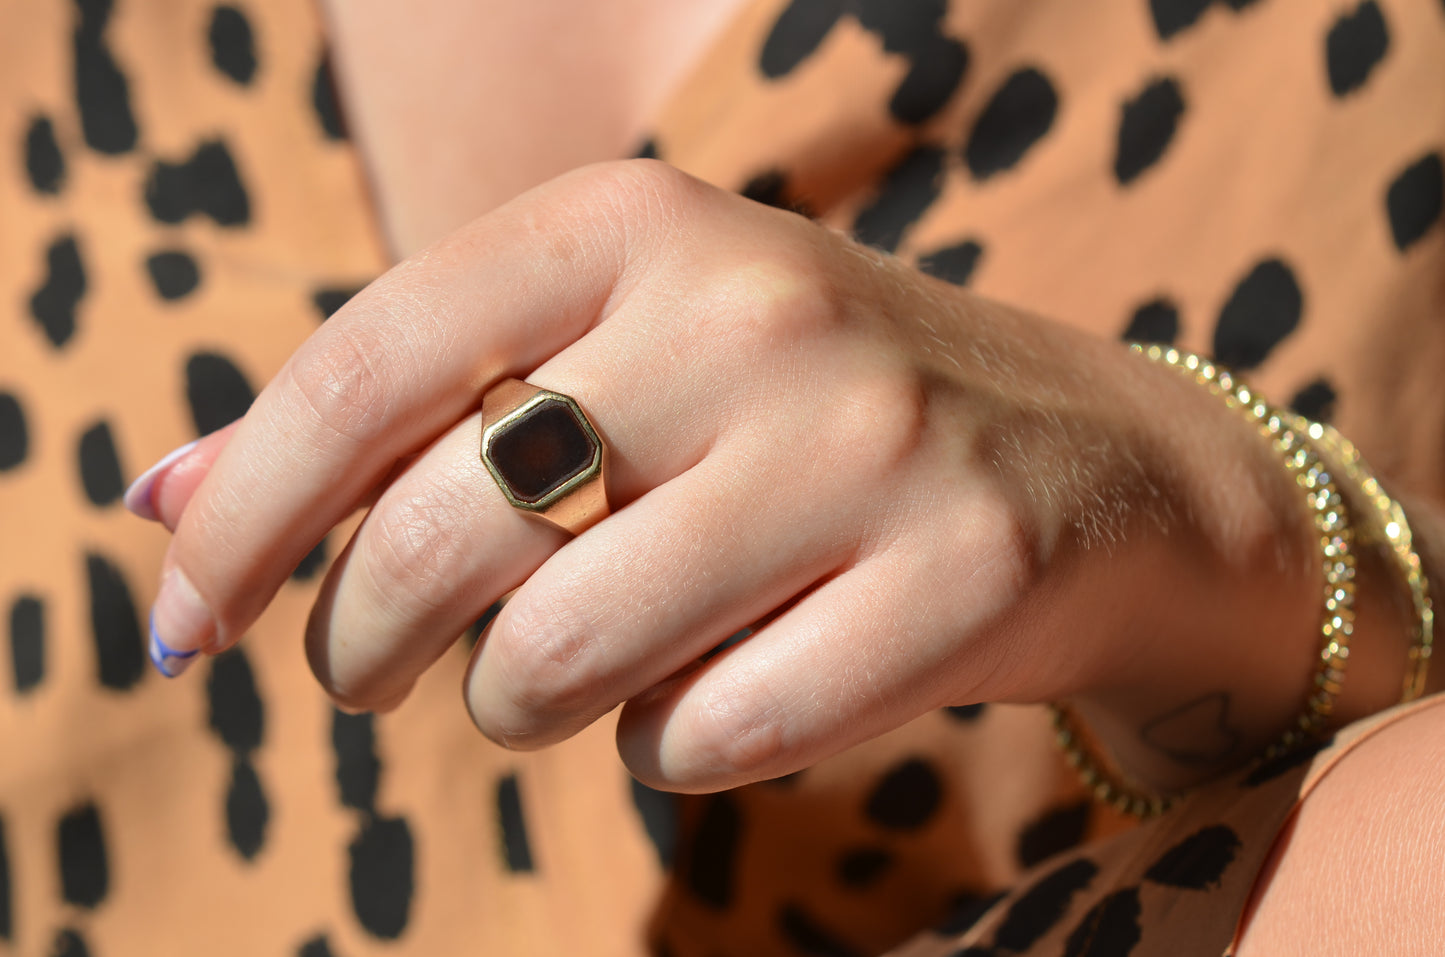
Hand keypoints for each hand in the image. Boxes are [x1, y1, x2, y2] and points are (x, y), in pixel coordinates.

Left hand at [141, 160, 1368, 792]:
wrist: (1096, 465)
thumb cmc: (798, 415)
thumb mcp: (608, 362)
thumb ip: (394, 422)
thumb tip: (153, 498)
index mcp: (638, 223)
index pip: (369, 365)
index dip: (243, 513)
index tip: (182, 623)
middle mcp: (751, 311)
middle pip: (444, 536)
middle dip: (366, 642)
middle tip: (376, 672)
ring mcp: (866, 445)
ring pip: (560, 659)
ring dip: (529, 700)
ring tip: (579, 668)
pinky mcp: (957, 581)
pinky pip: (704, 739)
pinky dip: (675, 747)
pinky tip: (734, 688)